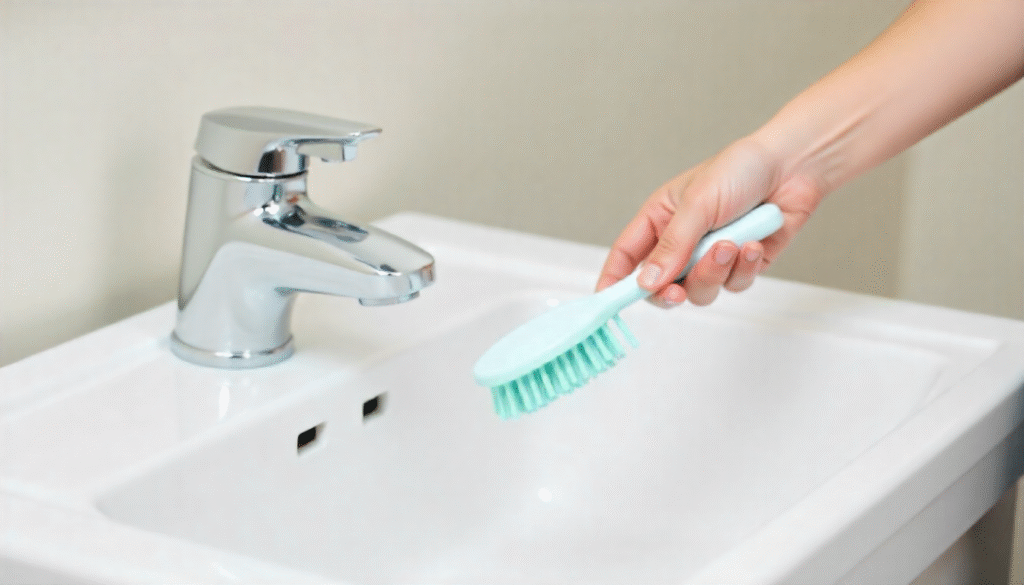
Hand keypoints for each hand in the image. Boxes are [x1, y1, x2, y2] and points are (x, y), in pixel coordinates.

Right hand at [596, 138, 820, 306]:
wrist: (794, 167)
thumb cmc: (740, 170)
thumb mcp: (697, 205)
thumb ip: (672, 247)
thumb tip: (646, 282)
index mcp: (659, 219)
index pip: (626, 255)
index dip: (614, 280)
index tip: (605, 301)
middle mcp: (681, 242)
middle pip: (661, 286)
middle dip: (671, 291)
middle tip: (677, 291)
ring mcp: (711, 257)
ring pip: (700, 291)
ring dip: (715, 272)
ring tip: (731, 244)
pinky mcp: (740, 266)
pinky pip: (734, 285)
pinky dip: (745, 267)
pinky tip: (754, 242)